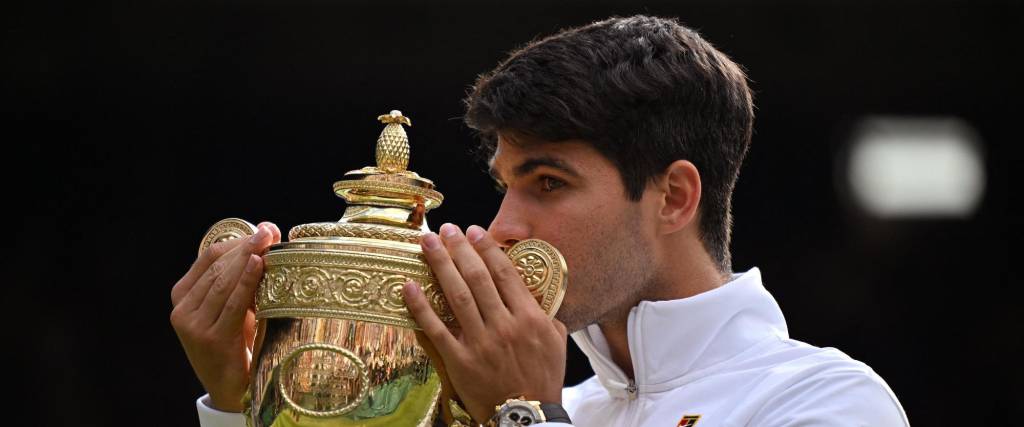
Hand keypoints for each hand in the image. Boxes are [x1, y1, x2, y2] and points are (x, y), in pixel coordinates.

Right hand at [170, 222, 280, 411]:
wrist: (232, 386)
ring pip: (224, 282)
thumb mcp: (235, 305)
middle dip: (246, 247)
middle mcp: (182, 309)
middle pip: (217, 267)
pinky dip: (247, 282)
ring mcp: (193, 325)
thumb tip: (268, 230)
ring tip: (269, 242)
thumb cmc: (237, 341)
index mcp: (182, 296)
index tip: (262, 230)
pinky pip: (233, 303)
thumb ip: (244, 274)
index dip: (237, 241)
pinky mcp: (210, 338)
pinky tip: (260, 265)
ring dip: (249, 259)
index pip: (209, 257)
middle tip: (270, 232)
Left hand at [403, 223, 567, 422]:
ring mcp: (480, 343)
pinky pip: (436, 329)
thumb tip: (531, 286)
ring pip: (457, 296)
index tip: (475, 231)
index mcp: (529, 318)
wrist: (527, 416)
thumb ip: (544, 311)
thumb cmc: (542, 377)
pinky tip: (408, 286)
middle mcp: (504, 326)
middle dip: (461, 249)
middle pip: (478, 278)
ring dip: (441, 266)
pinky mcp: (460, 361)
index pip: (505, 273)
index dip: (488, 249)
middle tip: (448, 229)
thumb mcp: (556, 341)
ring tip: (428, 243)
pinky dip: (421, 307)